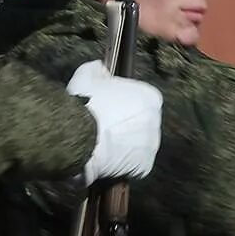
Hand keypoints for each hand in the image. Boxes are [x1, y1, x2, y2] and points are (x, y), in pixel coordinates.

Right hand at [68, 61, 162, 184]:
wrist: (78, 135)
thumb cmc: (85, 103)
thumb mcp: (88, 75)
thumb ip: (99, 70)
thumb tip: (101, 69)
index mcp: (150, 97)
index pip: (142, 99)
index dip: (124, 103)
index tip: (109, 106)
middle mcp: (156, 121)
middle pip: (141, 122)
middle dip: (126, 125)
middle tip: (104, 126)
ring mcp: (151, 145)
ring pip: (138, 144)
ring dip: (125, 145)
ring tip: (103, 144)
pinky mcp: (144, 166)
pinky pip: (135, 164)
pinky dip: (123, 163)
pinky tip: (107, 158)